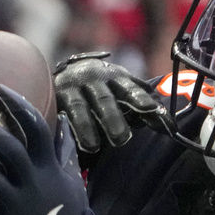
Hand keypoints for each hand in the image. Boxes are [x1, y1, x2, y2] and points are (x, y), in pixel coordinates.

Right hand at [53, 51, 172, 155]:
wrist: (49, 68)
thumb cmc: (95, 85)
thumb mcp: (117, 87)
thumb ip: (138, 101)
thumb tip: (165, 121)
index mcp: (114, 76)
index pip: (131, 90)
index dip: (142, 101)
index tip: (153, 112)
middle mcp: (93, 78)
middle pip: (105, 100)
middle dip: (113, 119)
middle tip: (122, 138)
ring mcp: (71, 86)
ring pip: (79, 107)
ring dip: (86, 127)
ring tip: (93, 146)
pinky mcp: (53, 96)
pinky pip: (59, 112)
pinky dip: (65, 126)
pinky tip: (69, 139)